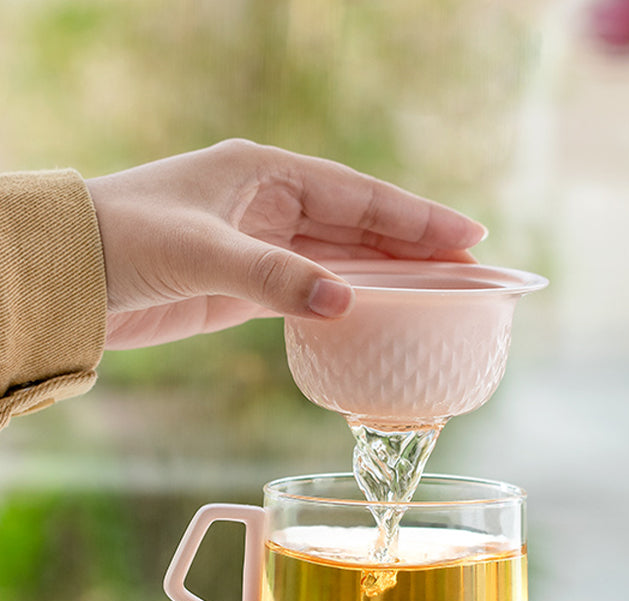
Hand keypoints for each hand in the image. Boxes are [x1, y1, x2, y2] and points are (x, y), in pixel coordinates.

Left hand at [86, 139, 486, 348]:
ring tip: (442, 291)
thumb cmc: (124, 240)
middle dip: (416, 245)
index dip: (417, 215)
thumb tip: (347, 303)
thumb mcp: (201, 253)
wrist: (68, 273)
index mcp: (266, 174)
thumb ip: (274, 278)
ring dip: (390, 274)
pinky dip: (351, 298)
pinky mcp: (249, 283)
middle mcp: (271, 204)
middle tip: (473, 268)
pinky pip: (316, 287)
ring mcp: (263, 243)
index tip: (469, 233)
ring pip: (343, 257)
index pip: (360, 194)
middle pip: (362, 224)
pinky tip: (380, 311)